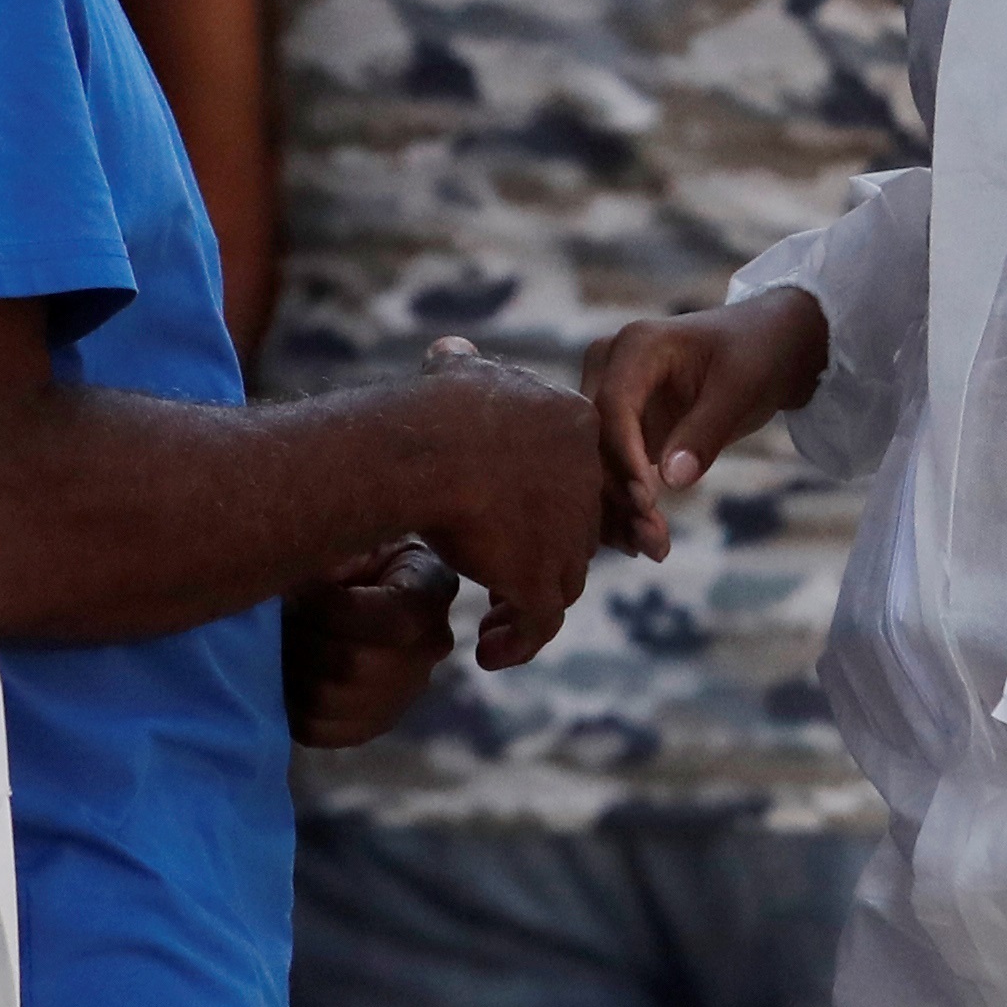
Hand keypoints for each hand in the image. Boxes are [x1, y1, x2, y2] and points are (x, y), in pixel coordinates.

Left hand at [284, 541, 458, 747]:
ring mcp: (405, 690)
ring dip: (291, 667)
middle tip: (283, 615)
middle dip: (304, 639)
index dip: (336, 610)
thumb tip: (301, 588)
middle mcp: (431, 646)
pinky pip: (319, 729)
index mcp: (433, 589)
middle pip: (355, 666)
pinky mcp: (373, 721)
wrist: (347, 575)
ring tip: (283, 637)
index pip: (398, 620)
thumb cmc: (344, 545)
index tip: (304, 591)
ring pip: (330, 699)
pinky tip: (287, 669)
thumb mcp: (347, 532)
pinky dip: (289, 701)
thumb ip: (332, 551)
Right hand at [394, 339, 604, 672]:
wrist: (422, 448)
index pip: (577, 475)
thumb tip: (452, 351)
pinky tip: (490, 654)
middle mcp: (585, 480)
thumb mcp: (457, 374)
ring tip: (491, 631)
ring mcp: (567, 532)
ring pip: (561, 582)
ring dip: (527, 609)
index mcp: (575, 425)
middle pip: (574, 532)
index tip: (516, 528)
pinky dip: (519, 643)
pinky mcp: (541, 576)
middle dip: (540, 561)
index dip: (547, 507)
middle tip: (504, 588)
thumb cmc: (432, 409)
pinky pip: (539, 622)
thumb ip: (464, 367)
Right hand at [584, 290, 830, 558]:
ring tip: (653, 549)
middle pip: (594, 439)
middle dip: (619, 493)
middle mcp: (609, 368)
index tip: (646, 503)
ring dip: (619, 510)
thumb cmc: (757, 355)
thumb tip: (672, 481)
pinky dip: (625, 506)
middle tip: (651, 542)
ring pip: (597, 462)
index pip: (612, 406)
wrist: (769, 346)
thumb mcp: (741, 388)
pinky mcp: (620, 428)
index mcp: (635, 346)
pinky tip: (643, 541)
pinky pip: (612, 470)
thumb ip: (705, 432)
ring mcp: (610, 398)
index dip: (623, 457)